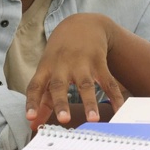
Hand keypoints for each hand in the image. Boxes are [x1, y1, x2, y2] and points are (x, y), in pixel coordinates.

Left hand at [25, 13, 124, 128]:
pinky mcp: (99, 62)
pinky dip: (115, 97)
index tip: (30, 118)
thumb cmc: (59, 54)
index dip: (32, 102)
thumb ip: (41, 98)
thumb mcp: (47, 70)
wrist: (81, 25)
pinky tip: (119, 110)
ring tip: (93, 120)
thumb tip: (33, 124)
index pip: (35, 86)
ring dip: (89, 102)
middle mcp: (62, 66)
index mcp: (46, 68)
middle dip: (61, 103)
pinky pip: (108, 82)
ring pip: (85, 84)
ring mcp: (81, 63)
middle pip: (60, 85)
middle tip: (63, 119)